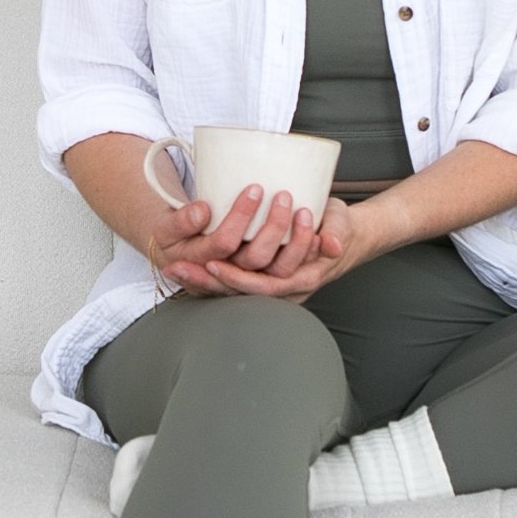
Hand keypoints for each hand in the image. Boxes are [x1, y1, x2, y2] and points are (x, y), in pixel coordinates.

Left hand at [152, 183, 342, 298]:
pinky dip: (205, 279)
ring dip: (201, 282)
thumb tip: (332, 246)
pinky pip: (229, 283)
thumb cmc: (337, 226)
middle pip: (240, 293)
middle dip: (209, 282)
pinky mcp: (258, 277)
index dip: (238, 278)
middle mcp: (282, 289)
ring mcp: (269, 284)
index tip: (214, 262)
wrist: (341, 235)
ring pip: (230, 291)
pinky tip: (182, 270)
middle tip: (181, 267)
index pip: (264, 286)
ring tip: (174, 269)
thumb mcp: (342, 224)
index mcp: (302, 280)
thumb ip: (338, 232)